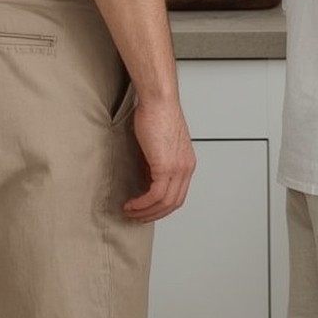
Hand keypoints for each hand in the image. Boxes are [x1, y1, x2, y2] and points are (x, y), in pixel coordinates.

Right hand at [123, 98, 196, 221]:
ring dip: (145, 211)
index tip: (147, 209)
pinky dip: (142, 203)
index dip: (162, 206)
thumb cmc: (157, 114)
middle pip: (173, 203)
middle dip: (153, 214)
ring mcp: (178, 168)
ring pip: (165, 202)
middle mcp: (186, 168)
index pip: (178, 194)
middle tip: (137, 216)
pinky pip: (155, 194)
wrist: (158, 101)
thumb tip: (146, 177)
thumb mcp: (158, 145)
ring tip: (130, 212)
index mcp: (187, 163)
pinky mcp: (166, 166)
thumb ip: (155, 163)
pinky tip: (132, 203)